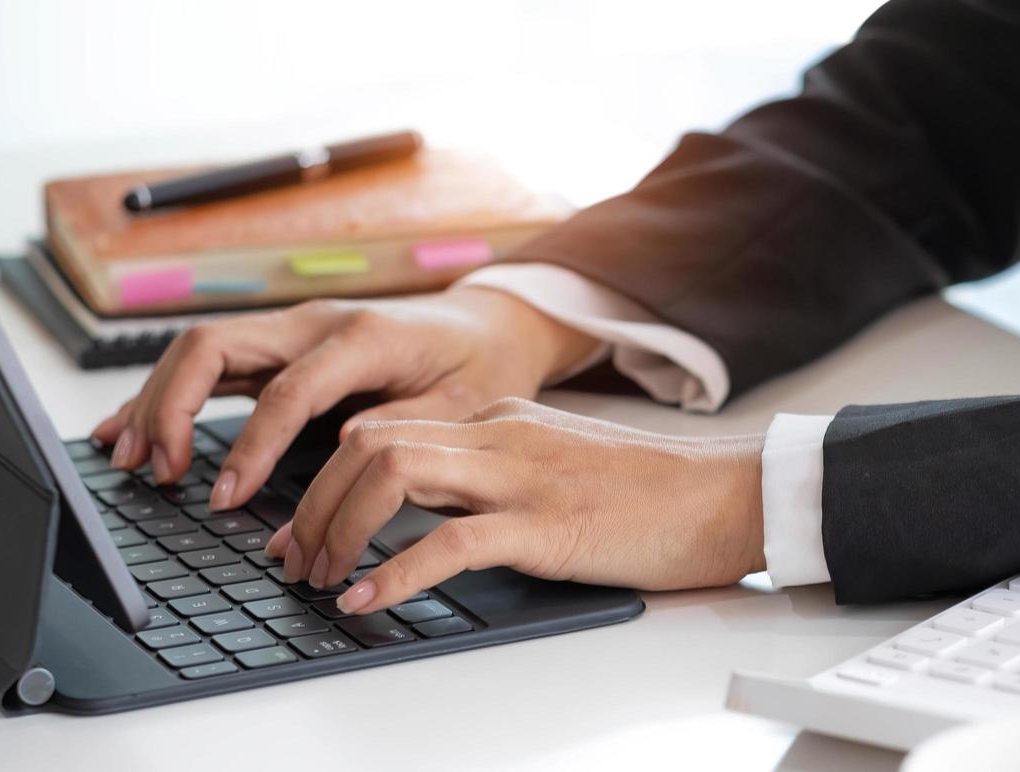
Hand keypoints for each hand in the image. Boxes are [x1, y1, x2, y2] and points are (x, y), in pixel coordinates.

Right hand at [93, 287, 601, 509]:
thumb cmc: (481, 369)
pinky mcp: (282, 344)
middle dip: (173, 410)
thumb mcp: (460, 408)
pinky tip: (130, 429)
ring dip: (157, 401)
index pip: (286, 391)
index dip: (250, 447)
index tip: (225, 500)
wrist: (493, 325)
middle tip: (158, 474)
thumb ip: (400, 435)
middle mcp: (316, 322)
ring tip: (127, 460)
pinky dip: (167, 394)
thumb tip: (340, 466)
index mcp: (362, 337)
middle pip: (215, 346)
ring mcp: (293, 328)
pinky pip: (211, 361)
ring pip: (200, 348)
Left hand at [264, 397, 765, 613]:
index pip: (383, 427)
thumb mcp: (560, 467)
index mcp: (501, 419)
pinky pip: (449, 541)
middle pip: (368, 443)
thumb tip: (434, 516)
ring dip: (337, 527)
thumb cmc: (654, 494)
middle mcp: (501, 435)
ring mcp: (522, 476)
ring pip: (392, 473)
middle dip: (312, 503)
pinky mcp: (547, 525)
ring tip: (320, 579)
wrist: (727, 497)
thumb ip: (499, 475)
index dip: (322, 480)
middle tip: (292, 561)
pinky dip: (395, 572)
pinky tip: (367, 600)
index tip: (298, 531)